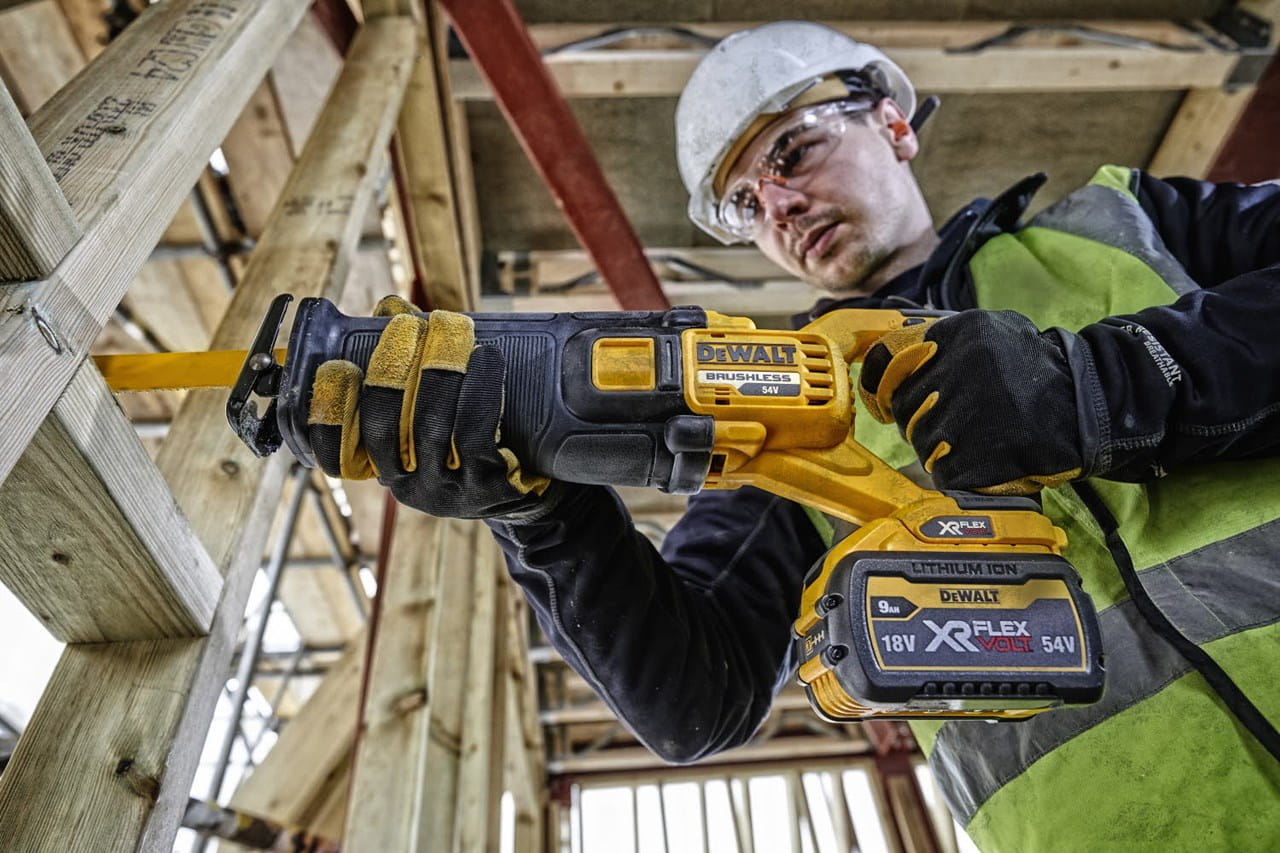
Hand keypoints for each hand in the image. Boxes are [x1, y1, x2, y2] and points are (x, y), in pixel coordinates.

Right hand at [307, 296, 552, 518]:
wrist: (528, 484)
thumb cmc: (471, 436)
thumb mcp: (433, 408)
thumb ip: (407, 361)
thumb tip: (388, 307)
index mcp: (384, 466)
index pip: (336, 455)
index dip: (330, 412)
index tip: (338, 365)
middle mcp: (407, 485)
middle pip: (384, 425)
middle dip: (392, 366)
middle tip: (409, 324)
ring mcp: (446, 489)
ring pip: (430, 424)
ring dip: (440, 368)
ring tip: (453, 327)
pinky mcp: (485, 484)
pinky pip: (474, 432)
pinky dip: (479, 388)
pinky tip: (488, 356)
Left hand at [858, 309, 1085, 494]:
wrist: (1090, 405)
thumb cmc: (1036, 371)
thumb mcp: (993, 332)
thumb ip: (942, 340)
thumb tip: (887, 359)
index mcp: (959, 333)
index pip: (887, 358)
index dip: (879, 384)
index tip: (883, 400)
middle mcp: (959, 368)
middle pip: (905, 405)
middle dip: (921, 417)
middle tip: (955, 419)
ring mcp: (968, 413)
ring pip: (921, 440)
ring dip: (942, 446)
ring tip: (979, 436)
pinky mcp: (979, 455)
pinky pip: (944, 469)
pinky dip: (960, 470)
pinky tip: (986, 457)